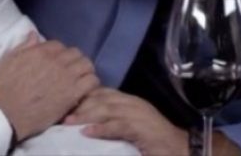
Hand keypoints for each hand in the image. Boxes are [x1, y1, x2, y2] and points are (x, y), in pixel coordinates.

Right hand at [0, 33, 99, 140]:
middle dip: (74, 60)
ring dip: (84, 71)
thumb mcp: (8, 61)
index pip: (59, 45)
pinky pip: (91, 81)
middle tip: (70, 72)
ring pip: (87, 65)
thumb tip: (34, 34)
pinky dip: (90, 84)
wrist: (5, 114)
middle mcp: (56, 60)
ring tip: (79, 80)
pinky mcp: (72, 93)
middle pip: (76, 53)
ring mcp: (66, 77)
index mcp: (40, 51)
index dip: (59, 54)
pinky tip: (83, 91)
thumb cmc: (2, 89)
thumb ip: (24, 47)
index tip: (57, 64)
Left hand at [63, 87, 187, 155]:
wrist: (181, 149)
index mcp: (128, 101)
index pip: (100, 92)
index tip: (63, 102)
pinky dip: (102, 129)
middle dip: (78, 104)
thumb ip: (112, 121)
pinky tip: (87, 132)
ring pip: (106, 109)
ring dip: (85, 115)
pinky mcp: (142, 129)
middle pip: (100, 98)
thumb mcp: (129, 126)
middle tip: (59, 113)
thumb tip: (85, 124)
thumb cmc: (153, 140)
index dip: (81, 96)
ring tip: (67, 122)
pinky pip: (118, 126)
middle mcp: (132, 103)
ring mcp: (138, 115)